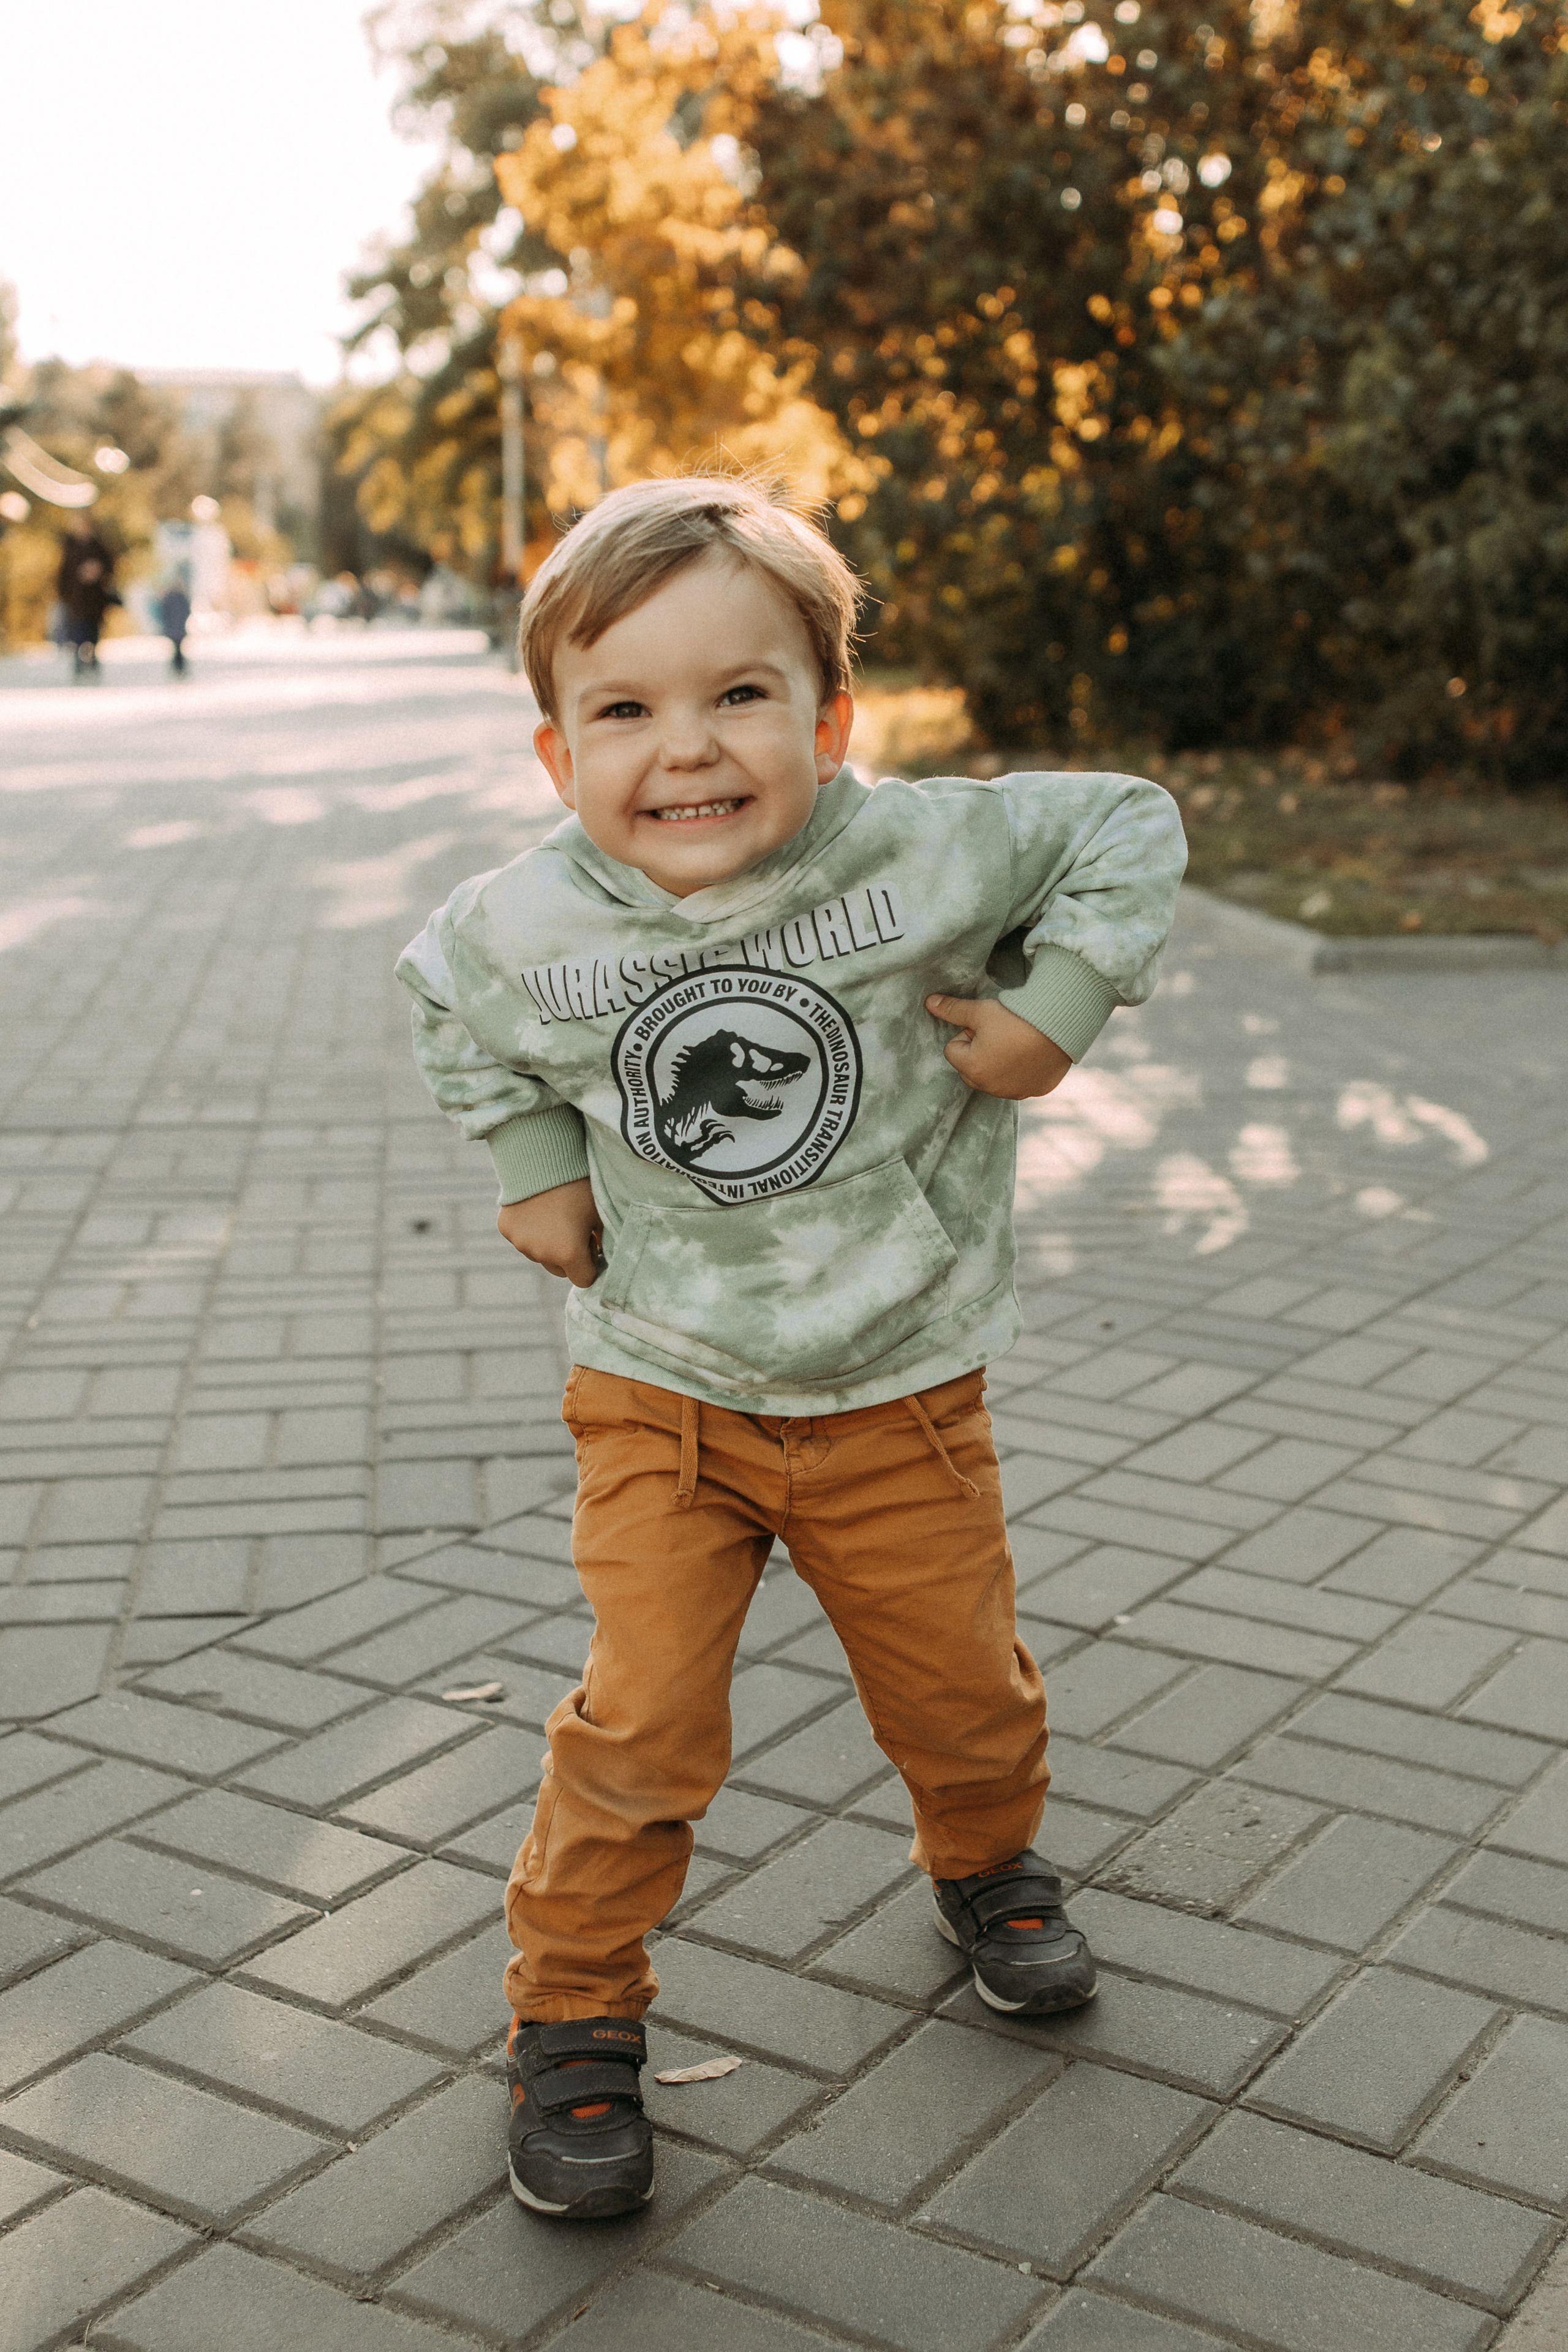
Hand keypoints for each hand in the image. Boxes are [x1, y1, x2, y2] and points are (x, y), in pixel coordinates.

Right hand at [497, 1177, 602, 1285]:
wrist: (542, 1157)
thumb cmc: (578, 1185)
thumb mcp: (598, 1213)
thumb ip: (603, 1240)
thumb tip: (602, 1252)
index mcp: (569, 1254)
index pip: (583, 1279)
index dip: (590, 1264)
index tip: (591, 1245)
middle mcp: (542, 1255)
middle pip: (560, 1270)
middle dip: (568, 1256)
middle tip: (574, 1229)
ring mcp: (521, 1243)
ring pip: (539, 1254)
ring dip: (548, 1243)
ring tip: (555, 1215)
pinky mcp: (506, 1229)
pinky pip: (522, 1238)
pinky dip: (530, 1230)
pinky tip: (537, 1208)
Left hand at [926, 993, 1072, 1099]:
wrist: (1061, 1024)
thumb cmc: (1017, 1017)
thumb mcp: (981, 1011)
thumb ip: (952, 1010)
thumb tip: (929, 1003)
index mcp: (973, 1069)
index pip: (952, 1050)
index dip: (966, 1034)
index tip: (986, 1026)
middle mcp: (991, 1087)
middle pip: (970, 1069)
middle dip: (978, 1053)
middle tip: (1000, 1033)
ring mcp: (1015, 1092)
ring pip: (993, 1078)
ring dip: (998, 1064)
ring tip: (1016, 1042)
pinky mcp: (1035, 1091)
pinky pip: (1018, 1083)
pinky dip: (1020, 1072)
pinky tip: (1031, 1053)